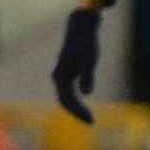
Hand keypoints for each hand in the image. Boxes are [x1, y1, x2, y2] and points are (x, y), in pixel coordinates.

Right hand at [53, 8, 100, 122]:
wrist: (81, 28)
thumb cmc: (86, 43)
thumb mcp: (89, 59)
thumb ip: (87, 76)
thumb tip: (87, 93)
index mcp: (60, 75)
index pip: (66, 99)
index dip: (78, 111)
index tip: (91, 120)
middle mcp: (58, 77)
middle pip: (64, 101)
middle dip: (77, 112)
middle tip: (91, 122)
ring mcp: (61, 76)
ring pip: (65, 98)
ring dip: (76, 109)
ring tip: (89, 118)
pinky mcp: (67, 74)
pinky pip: (68, 93)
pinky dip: (76, 102)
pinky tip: (85, 107)